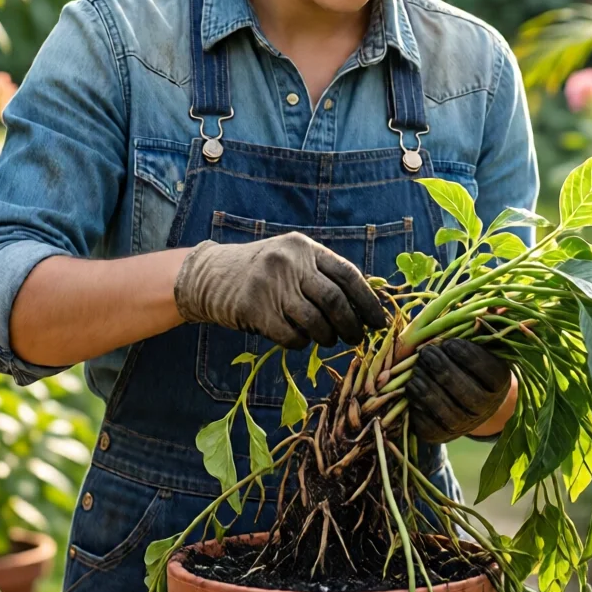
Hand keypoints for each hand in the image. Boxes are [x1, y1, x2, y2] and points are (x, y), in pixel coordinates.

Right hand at [175, 231, 386, 348]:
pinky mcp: (255, 310)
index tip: (380, 322)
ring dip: (327, 337)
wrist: (211, 275)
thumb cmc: (262, 271)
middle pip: (334, 301)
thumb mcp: (292, 259)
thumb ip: (322, 274)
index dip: (368, 302)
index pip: (348, 275)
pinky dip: (302, 343)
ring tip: (327, 339)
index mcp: (305, 247)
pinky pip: (292, 337)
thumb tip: (364, 305)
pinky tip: (300, 339)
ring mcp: (271, 285)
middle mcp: (290, 262)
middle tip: (357, 338)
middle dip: (352, 326)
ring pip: (316, 322)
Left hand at [405, 336, 513, 443]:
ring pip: (444, 409)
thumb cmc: (470, 365)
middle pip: (464, 390)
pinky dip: (417, 406)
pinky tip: (412, 389)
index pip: (485, 370)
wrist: (467, 403)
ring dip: (426, 387)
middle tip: (426, 352)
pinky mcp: (441, 436)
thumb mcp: (480, 347)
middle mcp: (485, 408)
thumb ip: (483, 328)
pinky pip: (428, 424)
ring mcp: (464, 425)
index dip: (465, 355)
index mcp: (499, 383)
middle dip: (442, 369)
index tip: (448, 343)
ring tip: (415, 370)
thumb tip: (495, 307)